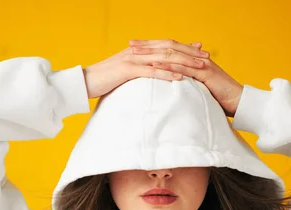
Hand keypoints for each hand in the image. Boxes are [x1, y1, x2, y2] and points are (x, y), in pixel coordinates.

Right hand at [82, 40, 209, 98]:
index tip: (201, 52)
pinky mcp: (127, 70)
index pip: (166, 46)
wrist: (83, 82)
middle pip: (169, 48)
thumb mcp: (124, 75)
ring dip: (184, 62)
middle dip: (190, 53)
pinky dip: (166, 73)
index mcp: (138, 50)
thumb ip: (138, 72)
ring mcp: (132, 59)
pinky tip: (180, 77)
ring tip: (200, 67)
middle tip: (207, 57)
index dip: (184, 48)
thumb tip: (150, 77)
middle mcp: (138, 51)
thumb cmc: (103, 82)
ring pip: (164, 57)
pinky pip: (151, 71)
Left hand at [129, 39, 243, 117]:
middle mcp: (195, 57)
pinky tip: (154, 67)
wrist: (239, 102)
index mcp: (192, 59)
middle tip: (130, 44)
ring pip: (173, 55)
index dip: (151, 47)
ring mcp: (201, 64)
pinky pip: (184, 68)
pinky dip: (168, 68)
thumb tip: (172, 87)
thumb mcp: (198, 89)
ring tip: (137, 53)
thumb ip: (185, 84)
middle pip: (168, 47)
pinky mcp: (205, 73)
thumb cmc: (219, 98)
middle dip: (148, 46)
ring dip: (153, 54)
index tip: (134, 47)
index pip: (169, 49)